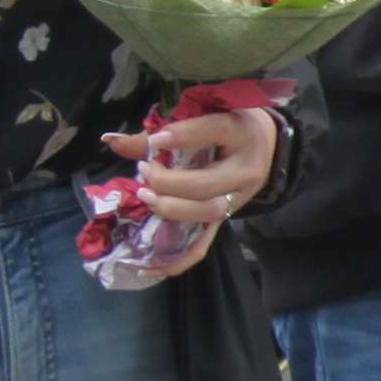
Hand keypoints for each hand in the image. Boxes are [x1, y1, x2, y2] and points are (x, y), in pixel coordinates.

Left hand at [108, 106, 278, 262]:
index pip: (215, 131)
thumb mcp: (206, 113)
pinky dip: (181, 259)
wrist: (268, 144)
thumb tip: (112, 141)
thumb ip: (161, 128)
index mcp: (241, 132)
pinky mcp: (229, 217)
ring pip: (208, 213)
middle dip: (168, 182)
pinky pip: (206, 243)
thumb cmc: (229, 124)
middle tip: (144, 172)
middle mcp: (245, 169)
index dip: (184, 136)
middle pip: (207, 184)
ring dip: (172, 209)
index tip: (156, 141)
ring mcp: (239, 198)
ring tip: (147, 197)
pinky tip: (154, 267)